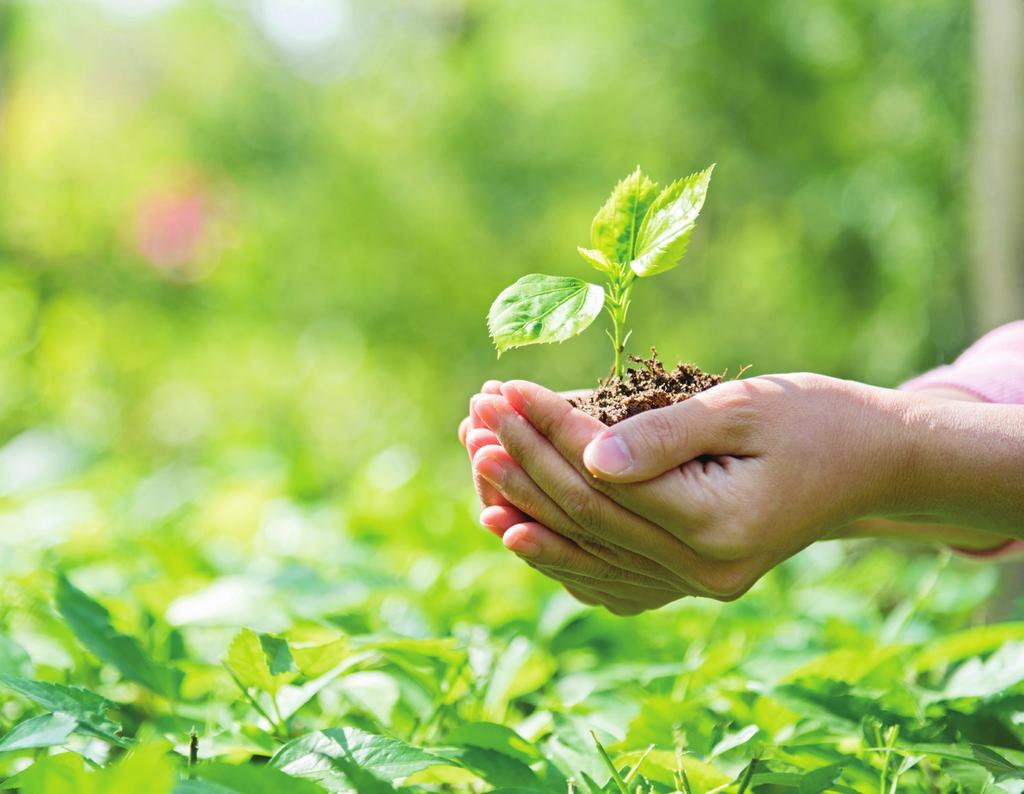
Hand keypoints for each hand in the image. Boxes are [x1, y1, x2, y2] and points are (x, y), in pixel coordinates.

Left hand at [469, 374, 912, 609]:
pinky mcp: (691, 580)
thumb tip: (588, 458)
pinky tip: (514, 531)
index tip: (505, 391)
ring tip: (477, 466)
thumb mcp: (747, 409)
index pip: (607, 478)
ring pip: (590, 551)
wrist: (872, 465)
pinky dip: (560, 551)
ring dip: (527, 507)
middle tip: (474, 421)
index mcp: (718, 525)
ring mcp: (696, 585)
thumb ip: (666, 435)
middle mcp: (703, 571)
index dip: (550, 431)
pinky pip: (610, 575)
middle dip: (526, 463)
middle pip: (588, 517)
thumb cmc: (816, 420)